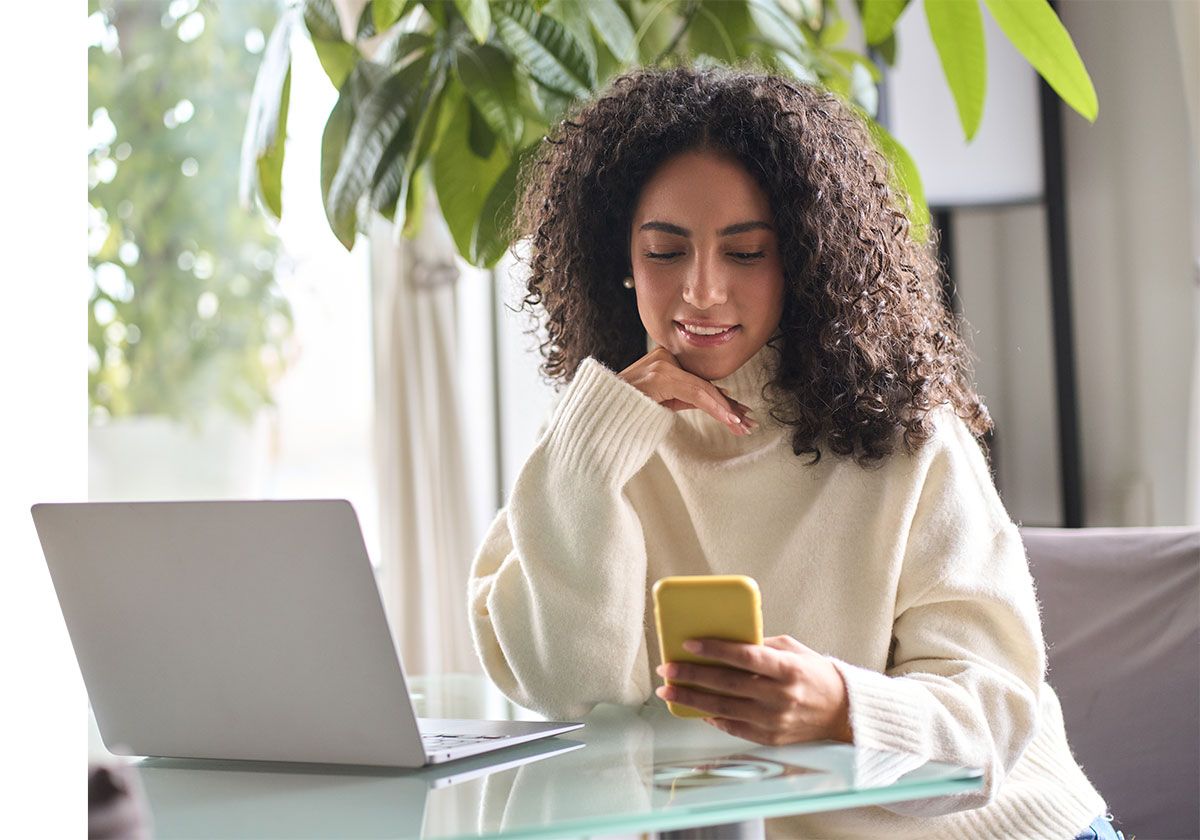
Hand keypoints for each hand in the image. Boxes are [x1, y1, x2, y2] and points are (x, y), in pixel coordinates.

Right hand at [618, 347, 757, 435]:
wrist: (596, 417)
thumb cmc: (624, 411)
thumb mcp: (661, 403)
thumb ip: (685, 398)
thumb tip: (716, 399)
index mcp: (664, 360)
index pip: (700, 381)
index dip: (722, 400)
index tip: (739, 415)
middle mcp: (664, 357)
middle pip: (705, 384)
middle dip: (729, 407)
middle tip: (748, 423)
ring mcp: (661, 365)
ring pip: (703, 389)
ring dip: (726, 410)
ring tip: (742, 425)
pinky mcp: (659, 375)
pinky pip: (695, 391)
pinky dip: (714, 406)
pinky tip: (729, 418)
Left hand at [654, 635, 852, 745]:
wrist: (842, 712)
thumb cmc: (814, 674)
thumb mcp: (793, 649)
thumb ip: (761, 645)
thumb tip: (724, 641)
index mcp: (788, 669)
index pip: (745, 656)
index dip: (715, 649)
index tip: (689, 644)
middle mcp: (780, 696)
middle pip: (728, 684)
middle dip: (692, 675)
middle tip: (667, 668)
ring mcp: (774, 721)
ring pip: (724, 709)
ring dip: (692, 699)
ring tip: (669, 690)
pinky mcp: (770, 738)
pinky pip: (733, 728)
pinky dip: (712, 718)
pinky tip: (694, 708)